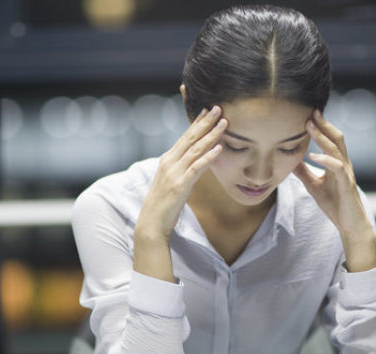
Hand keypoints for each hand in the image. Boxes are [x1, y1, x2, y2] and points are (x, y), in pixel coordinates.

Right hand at [136, 106, 226, 239]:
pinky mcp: (179, 186)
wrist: (151, 223)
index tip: (207, 110)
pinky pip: (196, 168)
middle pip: (190, 138)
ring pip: (195, 149)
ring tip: (224, 123)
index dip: (197, 123)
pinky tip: (219, 149)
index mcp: (168, 160)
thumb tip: (196, 162)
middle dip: (205, 122)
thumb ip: (182, 170)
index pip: (185, 137)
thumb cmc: (163, 205)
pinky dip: (208, 157)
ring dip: (211, 135)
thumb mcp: (173, 182)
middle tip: (218, 107)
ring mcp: (174, 173)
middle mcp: (169, 162)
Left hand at [293, 110, 375, 271]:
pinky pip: (337, 167)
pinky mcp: (346, 184)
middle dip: (323, 124)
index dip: (320, 126)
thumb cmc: (335, 204)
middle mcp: (343, 164)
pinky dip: (326, 160)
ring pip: (336, 149)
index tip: (307, 114)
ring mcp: (346, 173)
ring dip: (322, 136)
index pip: (330, 139)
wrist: (350, 224)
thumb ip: (303, 171)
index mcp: (337, 163)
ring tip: (309, 126)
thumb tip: (288, 160)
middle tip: (310, 111)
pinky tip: (314, 155)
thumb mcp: (313, 185)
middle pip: (336, 138)